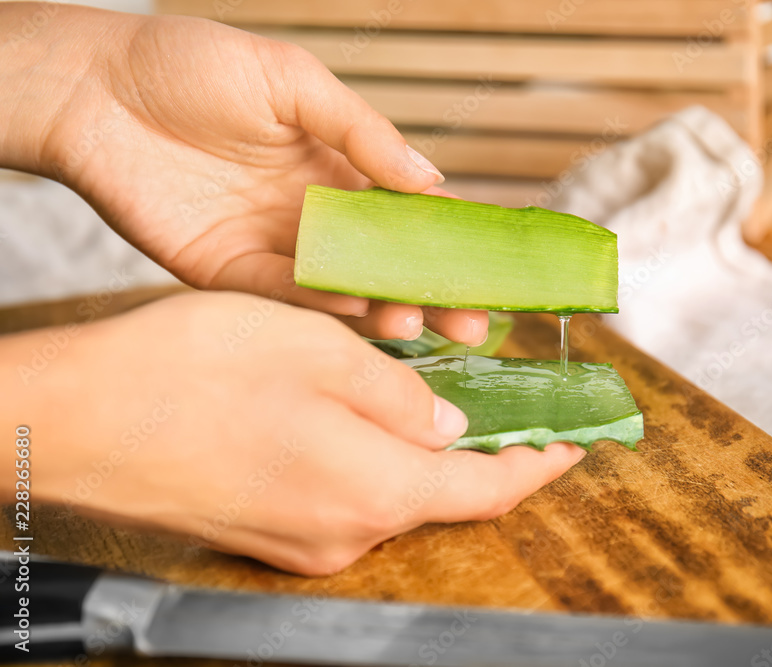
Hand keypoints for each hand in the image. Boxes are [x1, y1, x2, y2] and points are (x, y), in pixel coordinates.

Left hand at [1, 4, 485, 343]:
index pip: (402, 214)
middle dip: (429, 294)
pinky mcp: (226, 271)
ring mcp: (271, 246)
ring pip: (340, 289)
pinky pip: (282, 294)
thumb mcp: (292, 81)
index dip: (444, 243)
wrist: (94, 89)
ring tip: (419, 321)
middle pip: (382, 264)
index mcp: (333, 168)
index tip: (486, 270)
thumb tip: (430, 181)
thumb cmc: (192, 67)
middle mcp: (310, 214)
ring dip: (383, 308)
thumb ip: (361, 132)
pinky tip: (359, 310)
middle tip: (473, 324)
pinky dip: (321, 305)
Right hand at [5, 292, 584, 574]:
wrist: (78, 421)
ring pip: (391, 492)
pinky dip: (371, 460)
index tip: (575, 443)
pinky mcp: (267, 533)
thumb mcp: (320, 351)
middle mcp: (345, 532)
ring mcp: (302, 541)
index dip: (541, 465)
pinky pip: (344, 497)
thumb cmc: (188, 374)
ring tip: (433, 395)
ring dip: (421, 449)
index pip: (488, 489)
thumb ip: (402, 395)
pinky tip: (359, 417)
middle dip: (482, 449)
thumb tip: (451, 422)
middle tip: (506, 402)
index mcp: (374, 487)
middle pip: (441, 492)